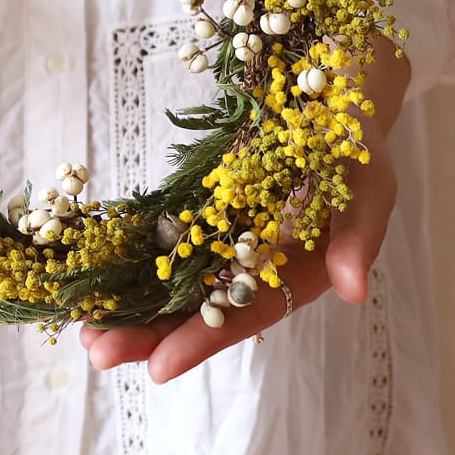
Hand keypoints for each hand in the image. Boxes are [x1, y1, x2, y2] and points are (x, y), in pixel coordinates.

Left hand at [79, 39, 408, 382]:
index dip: (204, 341)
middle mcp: (257, 263)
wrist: (329, 85)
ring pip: (176, 283)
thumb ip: (359, 234)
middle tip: (96, 353)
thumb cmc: (355, 138)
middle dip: (149, 334)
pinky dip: (133, 259)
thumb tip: (354, 290)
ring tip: (84, 332)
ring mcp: (226, 235)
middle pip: (200, 310)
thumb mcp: (370, 181)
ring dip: (133, 307)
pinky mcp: (204, 205)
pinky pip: (165, 238)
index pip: (246, 314)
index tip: (158, 369)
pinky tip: (97, 275)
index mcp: (298, 271)